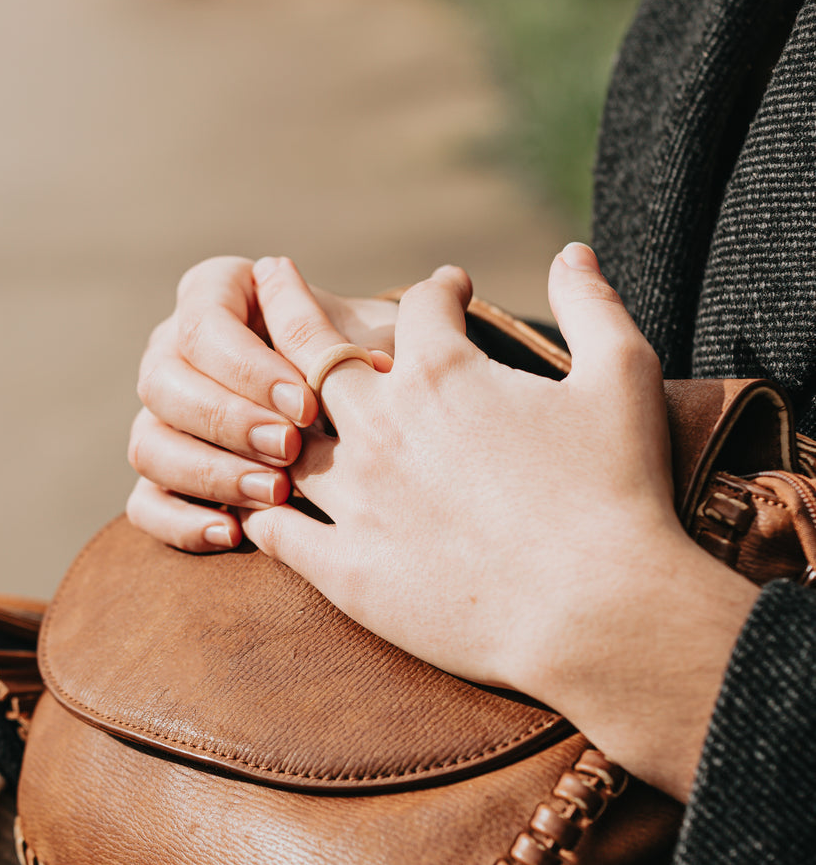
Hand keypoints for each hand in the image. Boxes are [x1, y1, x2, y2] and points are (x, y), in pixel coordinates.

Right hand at [126, 256, 395, 551]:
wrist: (363, 410)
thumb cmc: (364, 361)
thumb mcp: (369, 341)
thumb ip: (362, 348)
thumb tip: (376, 365)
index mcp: (215, 295)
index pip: (204, 325)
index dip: (248, 368)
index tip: (305, 404)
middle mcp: (173, 349)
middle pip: (163, 383)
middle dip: (228, 421)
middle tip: (290, 449)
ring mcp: (161, 415)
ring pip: (148, 444)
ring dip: (208, 474)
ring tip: (275, 494)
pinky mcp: (164, 475)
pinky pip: (145, 503)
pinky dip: (181, 522)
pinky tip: (233, 533)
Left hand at [242, 250, 758, 800]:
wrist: (599, 612)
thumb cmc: (617, 492)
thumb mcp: (622, 377)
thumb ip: (592, 306)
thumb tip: (573, 252)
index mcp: (444, 375)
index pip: (420, 307)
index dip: (437, 290)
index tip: (446, 289)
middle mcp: (383, 427)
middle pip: (311, 348)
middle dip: (290, 303)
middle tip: (269, 276)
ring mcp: (357, 501)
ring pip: (279, 438)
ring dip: (259, 406)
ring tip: (241, 386)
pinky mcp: (347, 572)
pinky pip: (279, 531)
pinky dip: (259, 508)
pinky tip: (251, 499)